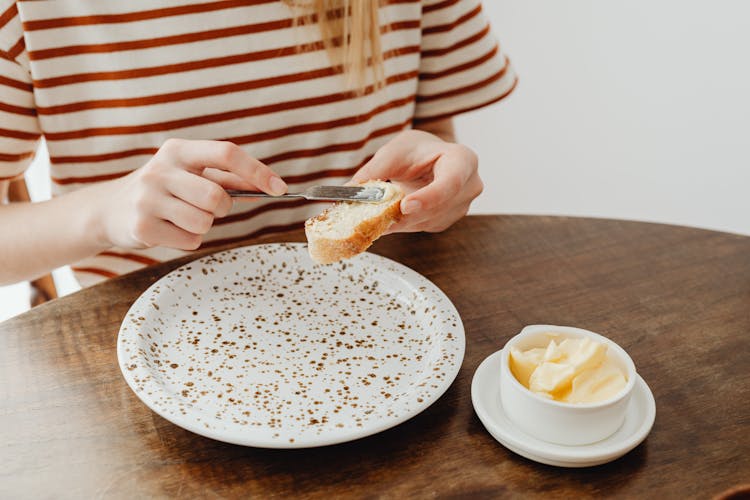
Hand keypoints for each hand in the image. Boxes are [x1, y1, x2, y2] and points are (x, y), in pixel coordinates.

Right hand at [93, 139, 286, 249]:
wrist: (110, 209)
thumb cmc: (163, 189)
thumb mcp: (189, 173)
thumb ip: (227, 177)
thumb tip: (270, 185)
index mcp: (178, 150)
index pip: (226, 153)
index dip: (257, 171)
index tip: (279, 188)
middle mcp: (161, 169)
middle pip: (216, 195)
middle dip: (221, 207)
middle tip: (208, 207)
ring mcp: (148, 198)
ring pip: (204, 222)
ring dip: (202, 225)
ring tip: (181, 217)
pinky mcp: (142, 226)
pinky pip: (190, 240)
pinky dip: (187, 239)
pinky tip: (168, 229)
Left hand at [351, 130, 482, 232]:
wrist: (426, 158)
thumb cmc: (415, 150)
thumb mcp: (394, 152)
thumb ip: (375, 170)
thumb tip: (351, 189)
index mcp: (463, 160)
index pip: (450, 183)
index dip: (429, 198)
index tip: (405, 206)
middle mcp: (469, 186)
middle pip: (438, 208)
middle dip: (405, 215)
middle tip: (375, 219)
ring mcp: (461, 206)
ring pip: (428, 222)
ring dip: (400, 221)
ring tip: (375, 216)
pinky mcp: (447, 220)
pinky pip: (423, 227)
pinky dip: (403, 224)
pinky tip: (388, 217)